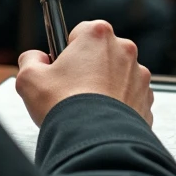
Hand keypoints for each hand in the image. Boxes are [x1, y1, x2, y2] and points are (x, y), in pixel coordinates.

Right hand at [16, 19, 152, 126]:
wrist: (95, 143)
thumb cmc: (67, 108)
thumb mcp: (29, 79)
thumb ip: (30, 60)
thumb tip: (35, 59)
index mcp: (97, 35)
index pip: (79, 32)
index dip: (66, 50)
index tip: (60, 66)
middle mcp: (124, 50)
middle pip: (100, 52)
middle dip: (87, 67)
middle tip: (70, 88)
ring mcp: (138, 76)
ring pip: (117, 75)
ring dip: (104, 86)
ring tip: (86, 106)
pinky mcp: (146, 100)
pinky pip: (129, 97)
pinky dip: (118, 105)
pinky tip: (101, 117)